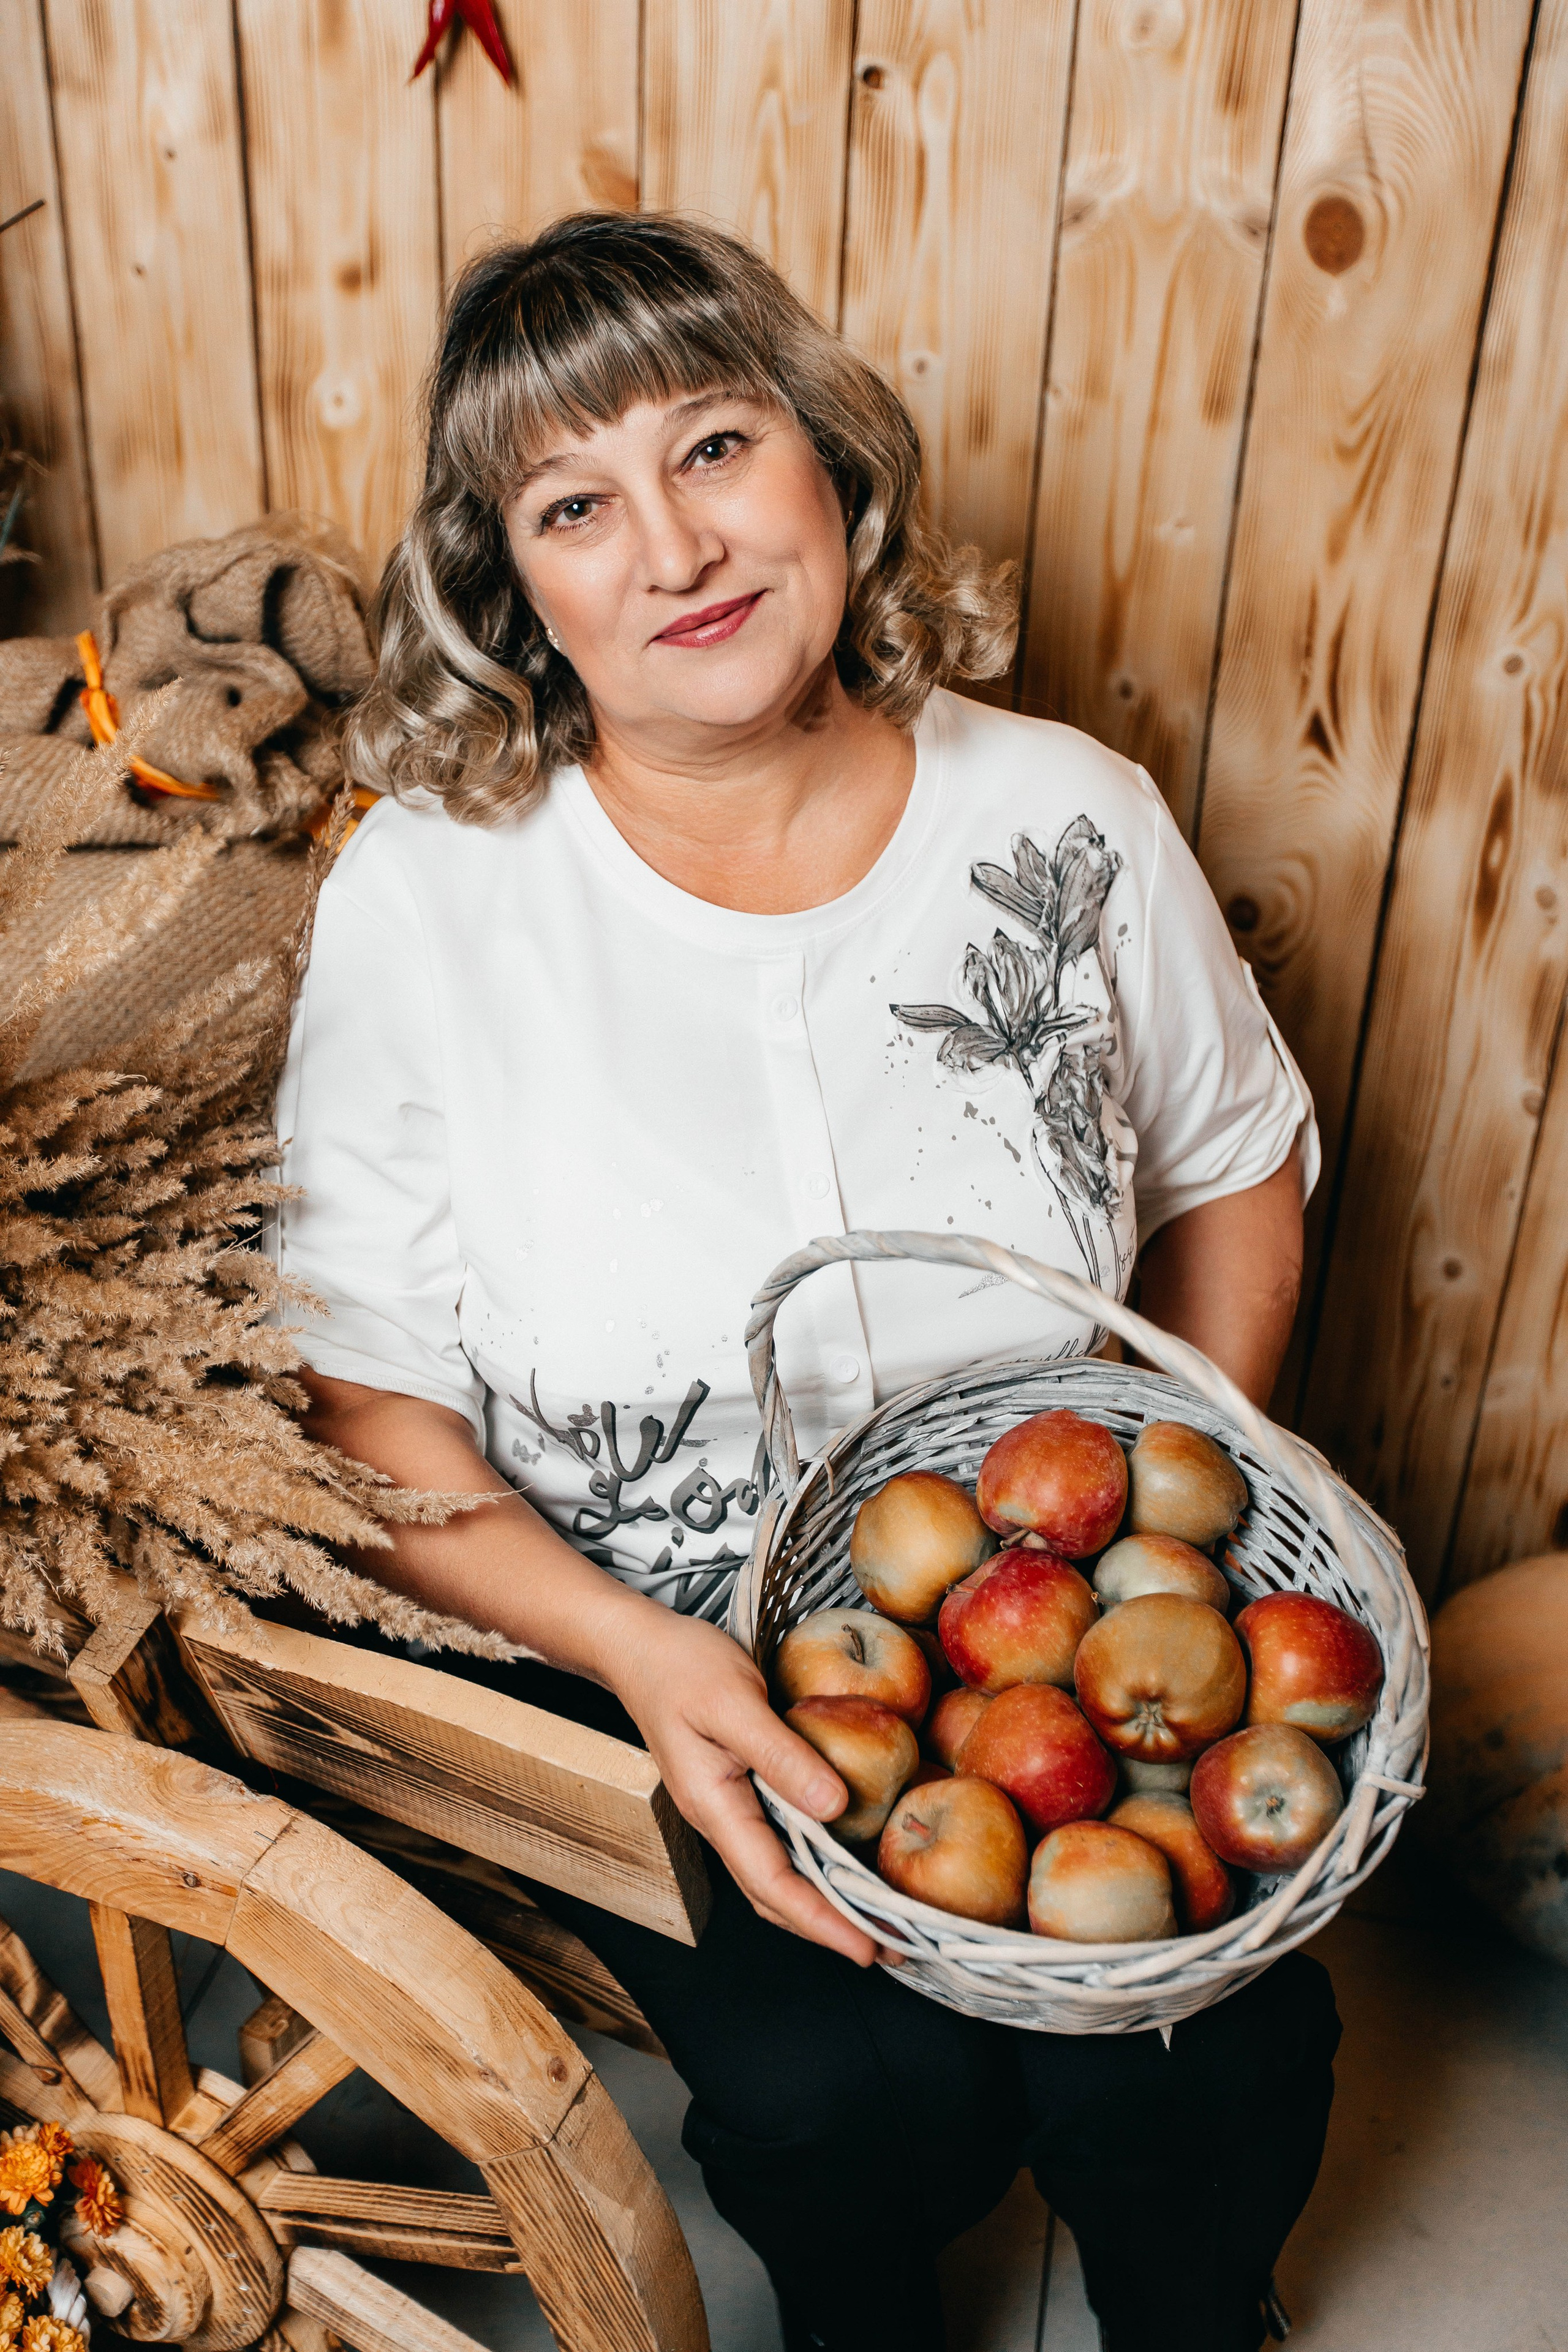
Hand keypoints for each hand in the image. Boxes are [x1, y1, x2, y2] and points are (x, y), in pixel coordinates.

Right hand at [606, 1606, 881, 1966]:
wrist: (639, 1646)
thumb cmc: (680, 1666)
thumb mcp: (734, 1701)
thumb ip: (781, 1754)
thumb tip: (833, 1805)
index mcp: (714, 1806)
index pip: (772, 1884)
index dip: (821, 1921)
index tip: (868, 1947)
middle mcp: (720, 1818)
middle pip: (776, 1895)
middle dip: (831, 1927)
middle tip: (892, 1947)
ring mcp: (728, 1807)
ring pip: (777, 1874)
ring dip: (825, 1900)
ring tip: (877, 1916)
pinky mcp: (739, 1788)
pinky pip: (779, 1841)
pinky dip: (814, 1863)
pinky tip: (843, 1860)